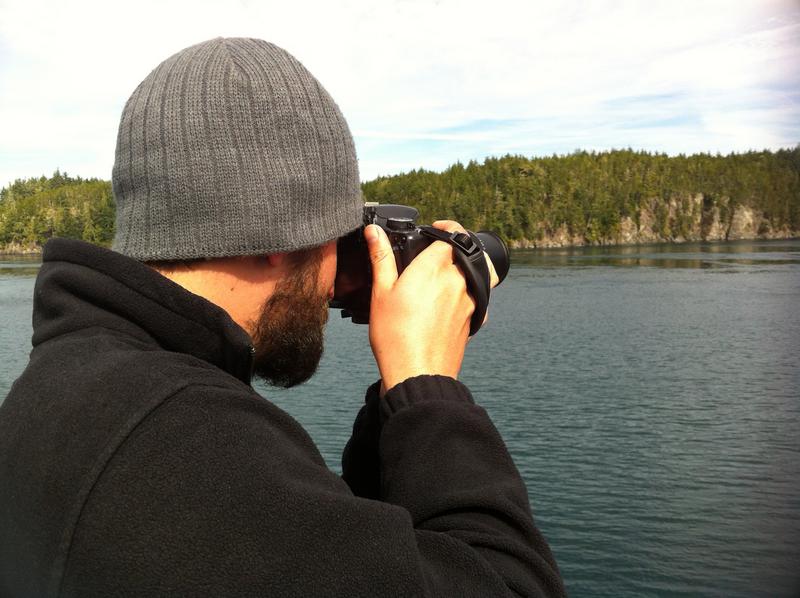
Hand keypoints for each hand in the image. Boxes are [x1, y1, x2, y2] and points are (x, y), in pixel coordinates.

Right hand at [365, 220, 494, 393]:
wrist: (418, 374)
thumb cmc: (396, 337)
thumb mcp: (381, 293)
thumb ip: (381, 258)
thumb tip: (374, 233)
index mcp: (435, 268)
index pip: (451, 235)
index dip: (443, 229)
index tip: (433, 231)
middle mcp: (457, 281)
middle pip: (464, 254)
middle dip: (450, 252)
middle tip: (430, 259)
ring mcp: (470, 300)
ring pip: (474, 274)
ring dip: (460, 272)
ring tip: (440, 281)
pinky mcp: (475, 319)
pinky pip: (476, 298)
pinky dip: (466, 295)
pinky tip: (447, 306)